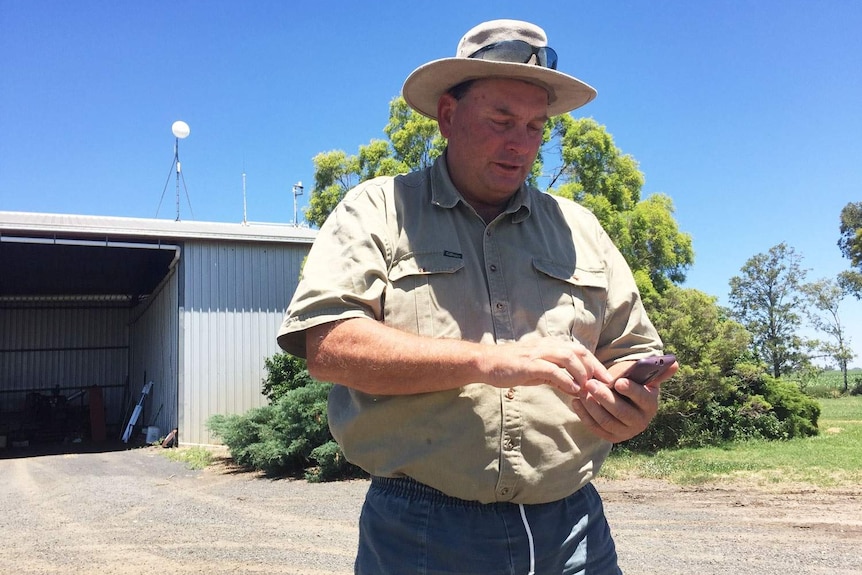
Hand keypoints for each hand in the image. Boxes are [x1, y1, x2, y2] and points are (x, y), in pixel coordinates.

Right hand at [485, 339, 613, 395]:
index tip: (607, 378)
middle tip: (606, 383)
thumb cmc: (512, 367)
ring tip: (589, 387)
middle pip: (579, 351)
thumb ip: (556, 377)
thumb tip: (576, 388)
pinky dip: (566, 380)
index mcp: (550, 345)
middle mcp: (547, 345)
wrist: (487, 363)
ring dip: (582, 372)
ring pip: (568, 357)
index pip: (579, 350)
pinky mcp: (528, 364)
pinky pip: (552, 370)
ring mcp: (537, 353)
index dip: (596, 363)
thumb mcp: (538, 372)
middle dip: (595, 367)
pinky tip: (573, 390)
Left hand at [569, 360, 678, 442]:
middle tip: (591, 384)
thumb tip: (675, 363)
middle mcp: (640, 422)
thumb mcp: (644, 378)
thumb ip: (657, 371)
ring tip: (583, 392)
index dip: (631, 391)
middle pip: (621, 412)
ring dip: (592, 407)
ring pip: (606, 421)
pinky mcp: (611, 437)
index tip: (618, 382)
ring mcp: (625, 432)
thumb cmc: (633, 386)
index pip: (642, 399)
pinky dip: (585, 416)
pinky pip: (596, 428)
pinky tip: (576, 402)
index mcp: (650, 405)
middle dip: (605, 397)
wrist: (624, 403)